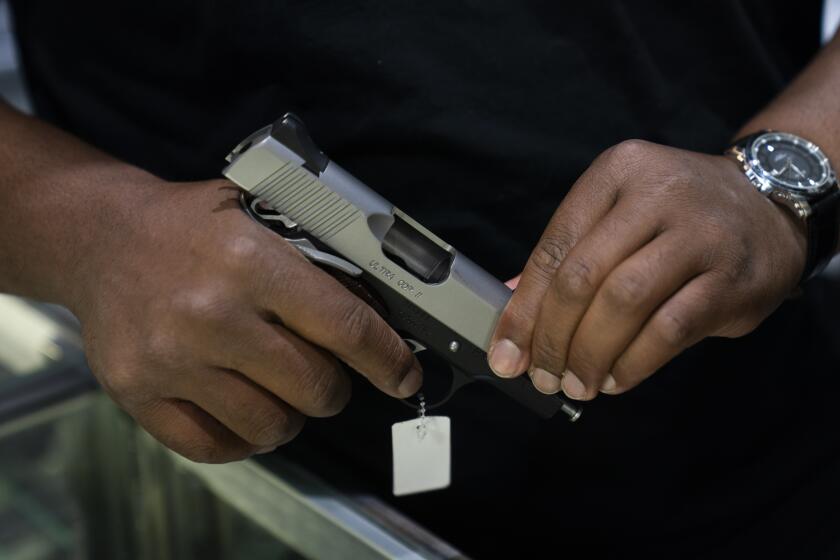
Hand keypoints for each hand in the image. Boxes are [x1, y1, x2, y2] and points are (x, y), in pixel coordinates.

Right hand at [71, 179, 420, 461]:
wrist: (100, 237)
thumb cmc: (192, 225)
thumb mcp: (261, 214)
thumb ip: (319, 258)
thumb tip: (383, 313)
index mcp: (251, 261)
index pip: (346, 327)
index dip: (387, 359)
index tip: (404, 377)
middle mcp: (212, 314)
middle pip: (316, 388)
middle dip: (334, 387)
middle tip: (325, 372)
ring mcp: (171, 360)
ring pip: (272, 427)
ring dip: (292, 415)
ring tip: (280, 387)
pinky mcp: (138, 393)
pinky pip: (216, 447)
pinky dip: (244, 437)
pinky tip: (244, 406)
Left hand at [489, 140, 805, 399]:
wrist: (769, 203)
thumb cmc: (675, 217)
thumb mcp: (618, 215)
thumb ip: (567, 257)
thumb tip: (508, 308)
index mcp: (616, 173)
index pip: (554, 248)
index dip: (523, 309)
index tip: (505, 354)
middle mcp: (656, 194)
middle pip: (583, 277)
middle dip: (553, 338)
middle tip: (543, 377)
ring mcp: (699, 233)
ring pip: (624, 303)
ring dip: (591, 354)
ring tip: (577, 384)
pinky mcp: (731, 276)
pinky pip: (669, 329)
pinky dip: (634, 362)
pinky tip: (616, 378)